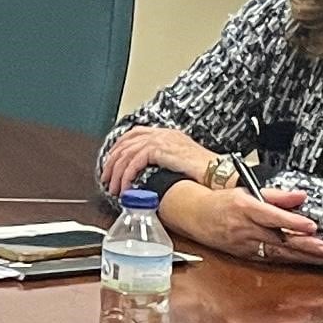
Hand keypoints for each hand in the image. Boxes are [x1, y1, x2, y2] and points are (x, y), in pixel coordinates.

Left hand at [98, 122, 219, 199]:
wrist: (217, 172)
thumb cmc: (205, 172)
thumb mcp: (182, 163)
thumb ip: (166, 162)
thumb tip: (149, 174)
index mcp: (167, 134)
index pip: (135, 134)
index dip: (120, 147)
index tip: (111, 162)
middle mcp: (162, 134)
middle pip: (126, 143)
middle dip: (112, 162)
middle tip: (106, 178)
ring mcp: (160, 140)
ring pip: (126, 154)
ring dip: (116, 173)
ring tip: (113, 188)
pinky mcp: (159, 150)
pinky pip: (133, 162)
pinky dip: (126, 176)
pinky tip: (125, 188)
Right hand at [165, 180, 322, 265]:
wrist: (196, 216)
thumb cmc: (223, 202)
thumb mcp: (248, 190)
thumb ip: (277, 195)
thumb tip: (300, 197)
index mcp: (246, 208)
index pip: (273, 216)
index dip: (293, 222)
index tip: (312, 226)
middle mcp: (244, 228)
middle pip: (277, 239)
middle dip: (302, 245)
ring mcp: (244, 244)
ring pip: (275, 252)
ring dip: (298, 256)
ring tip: (319, 257)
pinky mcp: (244, 254)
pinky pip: (268, 258)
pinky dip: (286, 260)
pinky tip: (301, 260)